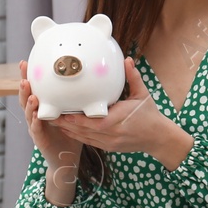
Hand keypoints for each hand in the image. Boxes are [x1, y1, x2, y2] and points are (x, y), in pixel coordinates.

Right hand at [18, 61, 81, 162]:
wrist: (66, 159)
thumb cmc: (70, 135)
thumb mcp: (74, 114)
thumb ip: (77, 100)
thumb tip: (90, 81)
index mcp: (43, 108)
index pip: (34, 89)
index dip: (29, 76)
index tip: (27, 62)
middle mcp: (35, 116)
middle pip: (26, 97)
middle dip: (24, 84)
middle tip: (24, 71)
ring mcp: (35, 128)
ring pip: (28, 112)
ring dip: (28, 102)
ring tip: (31, 92)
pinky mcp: (39, 140)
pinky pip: (36, 129)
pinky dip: (35, 121)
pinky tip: (36, 114)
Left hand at [50, 58, 193, 167]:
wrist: (158, 138)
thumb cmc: (150, 115)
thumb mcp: (143, 94)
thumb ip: (133, 77)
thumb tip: (127, 60)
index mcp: (115, 120)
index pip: (87, 121)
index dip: (71, 117)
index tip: (59, 109)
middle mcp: (109, 134)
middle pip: (80, 130)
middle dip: (63, 123)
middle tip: (49, 113)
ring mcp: (107, 143)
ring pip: (81, 138)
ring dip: (67, 130)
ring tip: (54, 121)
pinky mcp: (108, 147)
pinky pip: (88, 142)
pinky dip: (76, 135)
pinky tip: (68, 129)